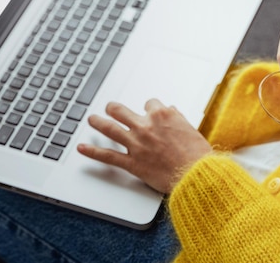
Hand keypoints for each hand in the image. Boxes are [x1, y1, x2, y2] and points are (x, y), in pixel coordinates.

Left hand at [77, 99, 211, 193]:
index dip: (149, 109)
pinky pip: (108, 156)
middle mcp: (145, 126)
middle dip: (113, 108)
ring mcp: (136, 144)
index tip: (149, 113)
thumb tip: (171, 110)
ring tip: (91, 119)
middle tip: (110, 108)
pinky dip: (93, 152)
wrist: (196, 175)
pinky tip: (82, 148)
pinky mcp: (132, 163)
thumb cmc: (197, 155)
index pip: (149, 104)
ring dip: (98, 122)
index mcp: (162, 115)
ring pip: (110, 128)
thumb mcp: (190, 129)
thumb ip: (177, 118)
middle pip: (121, 110)